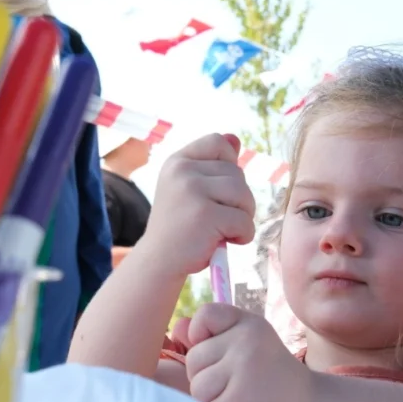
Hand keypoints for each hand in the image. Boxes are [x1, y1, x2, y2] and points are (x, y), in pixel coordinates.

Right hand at [136, 134, 254, 279]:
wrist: (158, 263)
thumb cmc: (179, 228)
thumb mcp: (188, 190)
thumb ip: (211, 165)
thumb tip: (235, 138)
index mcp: (177, 162)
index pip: (218, 142)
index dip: (229, 162)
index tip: (220, 188)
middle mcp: (182, 172)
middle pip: (237, 173)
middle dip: (238, 200)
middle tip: (220, 219)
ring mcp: (193, 192)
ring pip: (244, 195)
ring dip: (243, 217)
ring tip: (224, 230)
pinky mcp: (206, 215)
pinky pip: (245, 221)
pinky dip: (243, 236)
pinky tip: (225, 242)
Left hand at [183, 303, 313, 401]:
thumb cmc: (269, 370)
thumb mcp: (245, 340)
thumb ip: (211, 331)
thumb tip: (178, 328)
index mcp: (250, 325)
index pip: (205, 315)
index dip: (202, 334)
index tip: (224, 350)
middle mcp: (247, 345)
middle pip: (194, 358)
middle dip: (208, 373)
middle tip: (238, 381)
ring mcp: (243, 377)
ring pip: (197, 386)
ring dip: (211, 397)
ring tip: (239, 397)